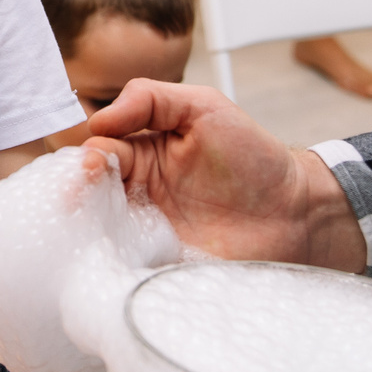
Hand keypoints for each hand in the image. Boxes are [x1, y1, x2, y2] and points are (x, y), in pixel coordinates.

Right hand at [83, 82, 360, 268]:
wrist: (294, 213)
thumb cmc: (253, 157)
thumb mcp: (203, 106)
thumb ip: (150, 98)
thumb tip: (98, 122)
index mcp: (140, 155)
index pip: (96, 153)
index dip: (88, 159)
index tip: (93, 165)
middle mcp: (135, 195)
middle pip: (87, 197)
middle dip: (78, 197)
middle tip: (81, 200)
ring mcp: (145, 235)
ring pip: (97, 236)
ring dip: (89, 235)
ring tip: (90, 234)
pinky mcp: (159, 269)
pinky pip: (124, 272)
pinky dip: (113, 270)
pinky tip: (110, 266)